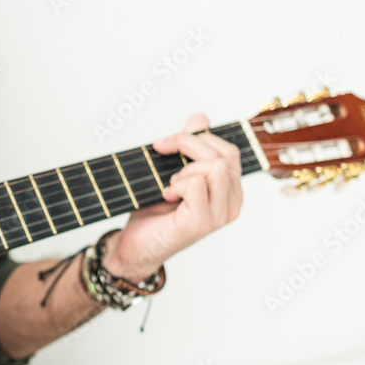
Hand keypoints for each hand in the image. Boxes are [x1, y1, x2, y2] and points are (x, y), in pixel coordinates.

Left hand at [102, 114, 242, 279]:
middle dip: (188, 143)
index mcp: (229, 191)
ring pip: (216, 168)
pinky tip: (167, 195)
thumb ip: (188, 148)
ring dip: (185, 168)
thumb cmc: (153, 212)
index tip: (166, 141)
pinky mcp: (201, 223)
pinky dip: (178, 184)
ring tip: (169, 182)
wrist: (134, 247)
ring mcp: (219, 215)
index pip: (229, 151)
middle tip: (160, 148)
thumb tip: (200, 118)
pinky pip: (197, 186)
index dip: (198, 137)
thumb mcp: (171, 172)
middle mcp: (231, 204)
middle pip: (225, 155)